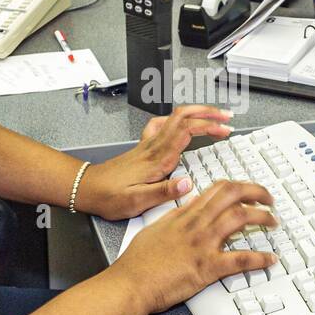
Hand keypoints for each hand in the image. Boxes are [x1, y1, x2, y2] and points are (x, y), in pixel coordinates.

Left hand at [77, 104, 233, 220]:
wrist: (87, 189)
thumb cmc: (110, 196)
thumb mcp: (137, 201)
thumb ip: (164, 192)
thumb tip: (188, 183)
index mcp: (158, 158)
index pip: (187, 131)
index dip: (209, 126)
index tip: (225, 129)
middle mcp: (154, 147)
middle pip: (183, 116)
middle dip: (208, 113)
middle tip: (226, 117)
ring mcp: (149, 144)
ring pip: (175, 117)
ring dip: (196, 113)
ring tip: (212, 116)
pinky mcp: (144, 147)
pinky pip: (163, 125)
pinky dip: (177, 120)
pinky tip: (182, 124)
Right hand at [112, 180, 276, 314]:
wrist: (130, 283)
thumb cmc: (138, 261)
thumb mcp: (156, 229)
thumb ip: (175, 218)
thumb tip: (188, 209)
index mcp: (184, 214)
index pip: (217, 189)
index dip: (238, 186)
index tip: (248, 191)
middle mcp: (196, 224)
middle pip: (232, 195)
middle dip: (256, 192)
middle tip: (268, 199)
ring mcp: (203, 244)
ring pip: (240, 218)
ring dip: (262, 217)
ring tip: (273, 222)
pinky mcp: (207, 267)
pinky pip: (240, 259)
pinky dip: (259, 259)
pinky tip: (270, 259)